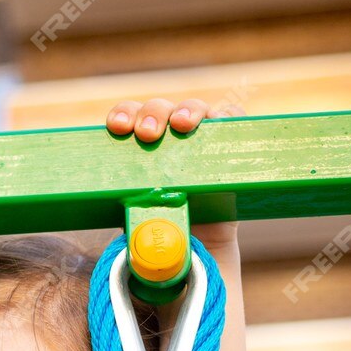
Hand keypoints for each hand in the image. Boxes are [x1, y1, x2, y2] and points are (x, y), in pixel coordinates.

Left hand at [106, 97, 243, 241]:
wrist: (197, 241)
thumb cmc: (162, 223)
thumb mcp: (142, 218)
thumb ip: (135, 218)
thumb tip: (136, 233)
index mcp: (138, 143)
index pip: (129, 116)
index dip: (122, 114)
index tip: (118, 128)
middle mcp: (168, 133)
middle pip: (159, 108)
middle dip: (152, 114)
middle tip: (147, 134)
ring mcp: (199, 136)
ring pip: (194, 108)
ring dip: (188, 110)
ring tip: (182, 125)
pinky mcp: (227, 145)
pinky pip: (232, 119)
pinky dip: (227, 115)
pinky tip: (220, 120)